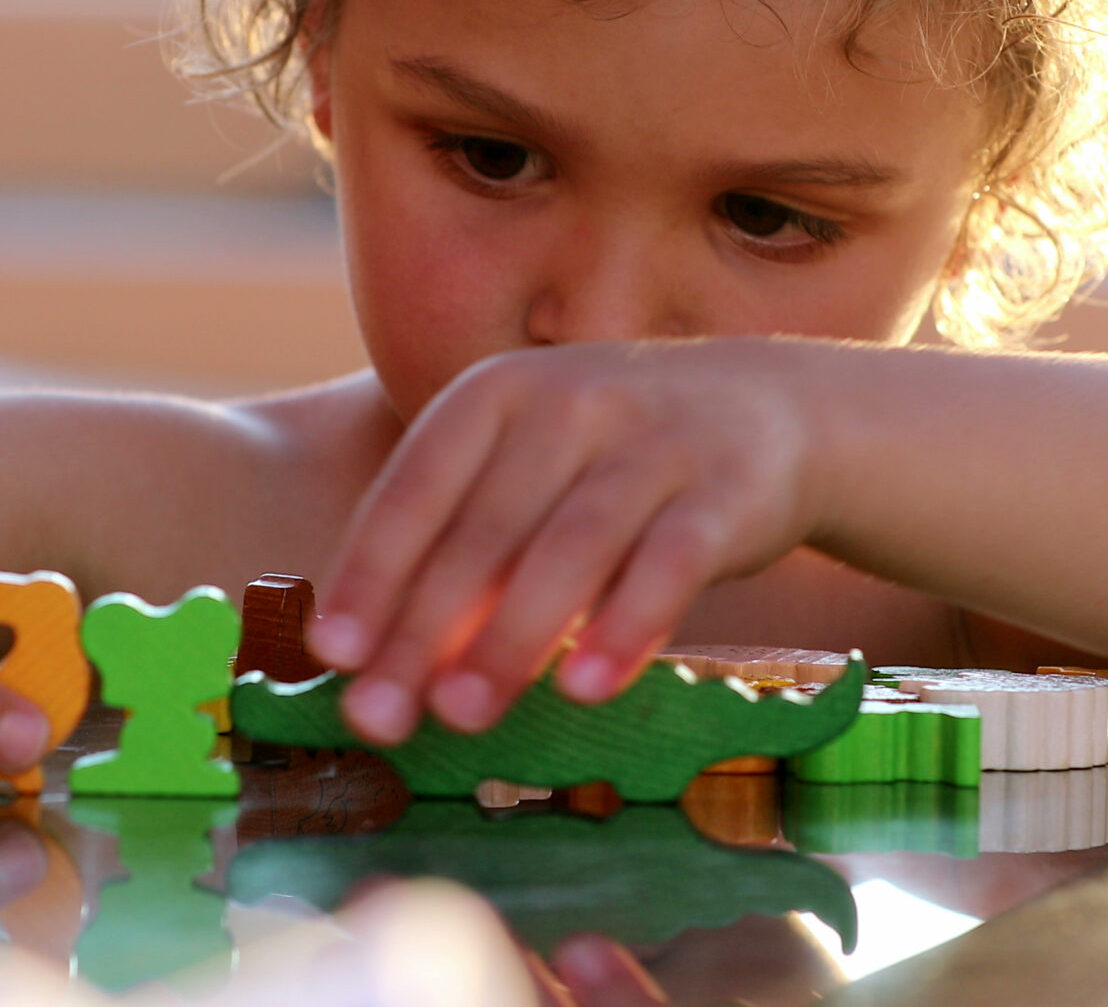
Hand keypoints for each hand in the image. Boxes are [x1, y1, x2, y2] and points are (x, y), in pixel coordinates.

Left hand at [309, 340, 823, 743]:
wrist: (773, 408)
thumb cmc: (613, 459)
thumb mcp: (529, 470)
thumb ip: (464, 547)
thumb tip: (382, 662)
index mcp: (498, 393)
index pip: (417, 486)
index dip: (371, 572)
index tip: (333, 654)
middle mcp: (570, 400)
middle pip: (486, 528)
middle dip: (424, 628)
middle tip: (382, 715)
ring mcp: (655, 440)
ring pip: (572, 544)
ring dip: (511, 636)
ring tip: (464, 714)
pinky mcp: (729, 488)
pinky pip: (672, 562)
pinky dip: (626, 625)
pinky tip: (587, 688)